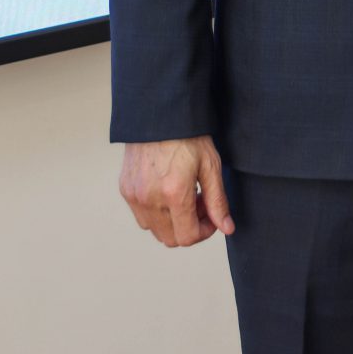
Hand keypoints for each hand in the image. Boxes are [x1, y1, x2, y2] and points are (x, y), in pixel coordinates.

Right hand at [118, 136, 233, 247]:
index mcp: (174, 193)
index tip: (211, 215)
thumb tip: (227, 228)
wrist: (160, 114)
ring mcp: (134, 196)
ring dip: (172, 222)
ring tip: (184, 196)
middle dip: (189, 228)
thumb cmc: (189, 136)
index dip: (204, 232)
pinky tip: (168, 190)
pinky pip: (141, 215)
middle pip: (170, 239)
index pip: (187, 237)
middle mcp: (149, 199)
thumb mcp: (211, 166)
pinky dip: (156, 212)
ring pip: (154, 230)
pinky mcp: (125, 189)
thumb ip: (218, 201)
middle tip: (199, 204)